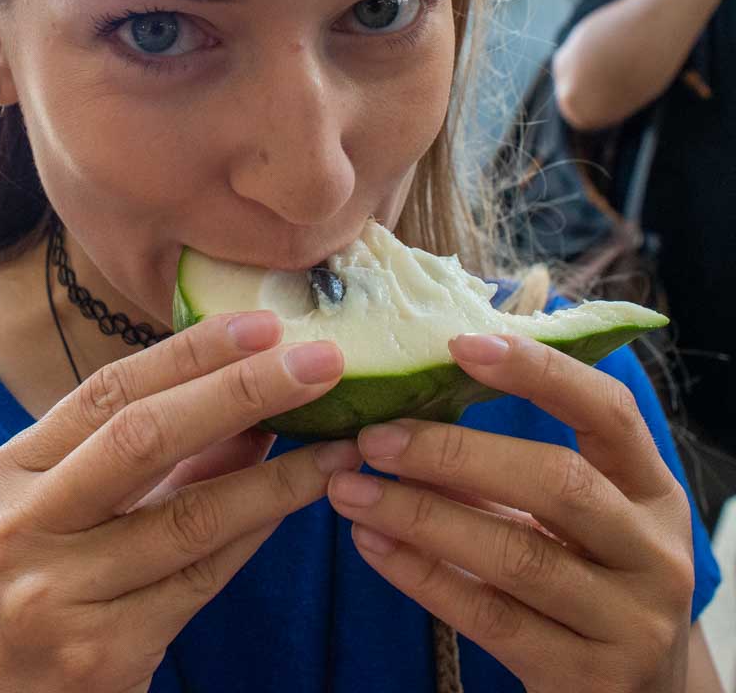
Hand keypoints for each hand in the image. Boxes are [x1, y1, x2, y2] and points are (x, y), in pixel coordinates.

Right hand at [0, 312, 359, 692]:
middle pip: (144, 436)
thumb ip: (158, 454)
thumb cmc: (53, 586)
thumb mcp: (81, 508)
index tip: (264, 323)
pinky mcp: (99, 650)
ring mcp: (55, 592)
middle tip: (319, 360)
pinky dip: (259, 530)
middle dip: (241, 389)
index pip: (109, 389)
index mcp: (11, 470)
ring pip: (190, 515)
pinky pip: (201, 577)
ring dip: (277, 473)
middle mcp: (22, 524)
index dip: (191, 351)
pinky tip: (304, 498)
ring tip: (339, 441)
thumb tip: (256, 392)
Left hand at [328, 335, 693, 692]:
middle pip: (557, 482)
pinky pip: (490, 618)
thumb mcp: (571, 521)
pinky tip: (372, 544)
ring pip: (515, 554)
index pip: (610, 412)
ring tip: (349, 489)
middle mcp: (655, 553)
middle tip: (373, 437)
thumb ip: (509, 471)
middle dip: (455, 453)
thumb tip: (406, 414)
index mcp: (654, 491)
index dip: (540, 372)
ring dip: (420, 515)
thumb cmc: (587, 579)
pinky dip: (423, 576)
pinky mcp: (589, 681)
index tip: (462, 345)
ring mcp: (630, 623)